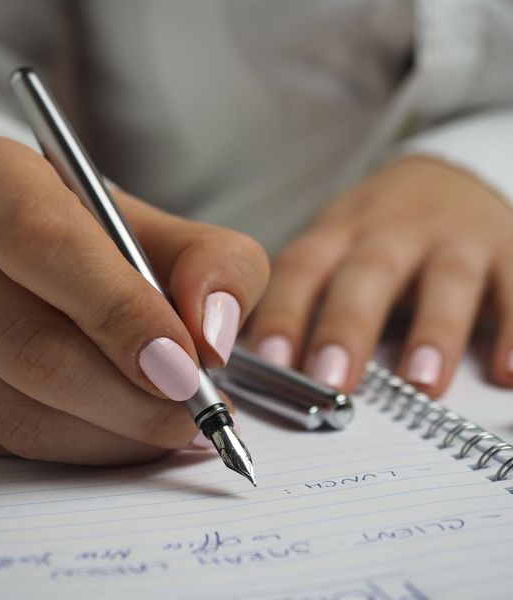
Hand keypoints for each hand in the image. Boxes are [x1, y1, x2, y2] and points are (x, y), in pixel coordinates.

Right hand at [0, 135, 268, 463]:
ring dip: (115, 432)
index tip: (185, 362)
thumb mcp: (177, 233)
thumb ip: (217, 266)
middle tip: (196, 408)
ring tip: (176, 422)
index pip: (44, 243)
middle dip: (130, 395)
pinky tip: (128, 428)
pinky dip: (86, 448)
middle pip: (29, 343)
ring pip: (17, 411)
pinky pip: (9, 443)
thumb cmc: (114, 246)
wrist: (58, 269)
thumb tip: (211, 337)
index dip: (120, 310)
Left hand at [248, 156, 512, 395]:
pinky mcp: (507, 247)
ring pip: (446, 279)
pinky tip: (507, 372)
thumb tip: (269, 368)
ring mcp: (454, 237)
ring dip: (433, 331)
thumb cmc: (375, 232)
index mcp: (340, 231)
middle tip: (333, 381)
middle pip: (368, 272)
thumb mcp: (334, 246)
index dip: (285, 312)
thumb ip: (307, 297)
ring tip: (420, 383)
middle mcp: (394, 229)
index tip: (272, 362)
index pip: (303, 267)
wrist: (442, 179)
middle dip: (349, 326)